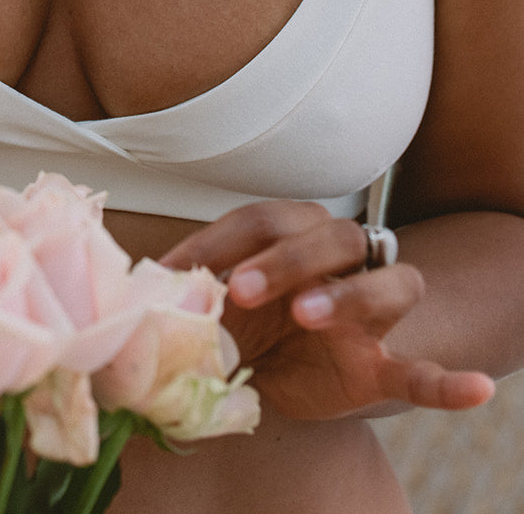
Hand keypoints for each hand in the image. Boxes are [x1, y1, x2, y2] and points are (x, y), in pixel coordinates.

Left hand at [160, 201, 494, 420]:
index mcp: (290, 232)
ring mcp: (366, 313)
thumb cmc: (245, 318)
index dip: (221, 240)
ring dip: (349, 296)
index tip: (177, 271)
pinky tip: (475, 390)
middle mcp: (338, 260)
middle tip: (241, 288)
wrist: (283, 364)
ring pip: (387, 284)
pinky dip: (450, 382)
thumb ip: (183, 288)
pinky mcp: (381, 365)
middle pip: (329, 236)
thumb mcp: (208, 299)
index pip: (261, 218)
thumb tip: (134, 284)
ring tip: (308, 316)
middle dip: (285, 258)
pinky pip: (424, 370)